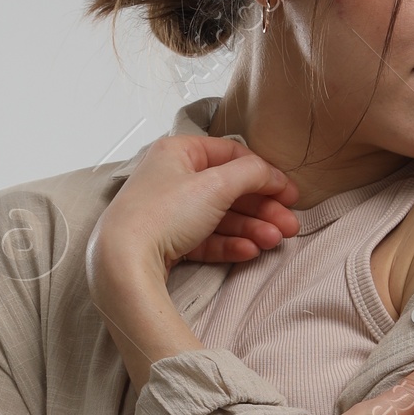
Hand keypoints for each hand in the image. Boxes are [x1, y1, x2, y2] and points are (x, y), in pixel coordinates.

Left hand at [87, 134, 298, 306]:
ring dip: (251, 228)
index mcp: (177, 152)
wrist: (123, 262)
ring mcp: (168, 212)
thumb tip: (272, 174)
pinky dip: (229, 244)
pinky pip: (205, 240)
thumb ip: (251, 174)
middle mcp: (171, 178)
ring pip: (219, 217)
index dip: (263, 173)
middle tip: (290, 226)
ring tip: (275, 242)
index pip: (230, 155)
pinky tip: (251, 251)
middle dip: (263, 209)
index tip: (289, 193)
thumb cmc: (164, 213)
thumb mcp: (215, 185)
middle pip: (228, 190)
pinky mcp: (167, 242)